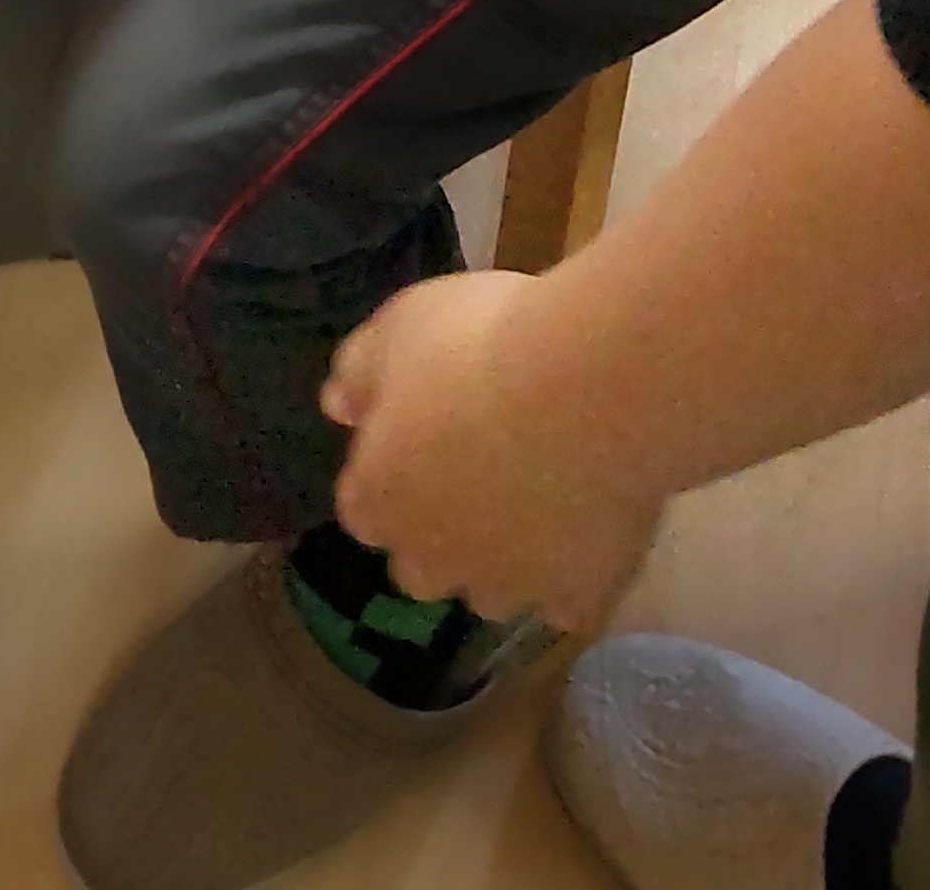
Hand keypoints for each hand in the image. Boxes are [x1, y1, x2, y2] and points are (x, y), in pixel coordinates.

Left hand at [323, 270, 665, 633]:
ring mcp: (509, 585)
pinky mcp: (579, 596)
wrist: (592, 384)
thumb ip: (359, 371)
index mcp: (380, 498)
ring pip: (493, 592)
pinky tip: (590, 532)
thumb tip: (337, 405)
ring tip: (541, 497)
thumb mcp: (401, 325)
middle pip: (421, 564)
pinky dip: (574, 579)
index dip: (391, 472)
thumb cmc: (480, 344)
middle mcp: (434, 559)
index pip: (364, 506)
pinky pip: (568, 605)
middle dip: (440, 530)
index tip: (421, 431)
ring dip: (504, 558)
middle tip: (480, 466)